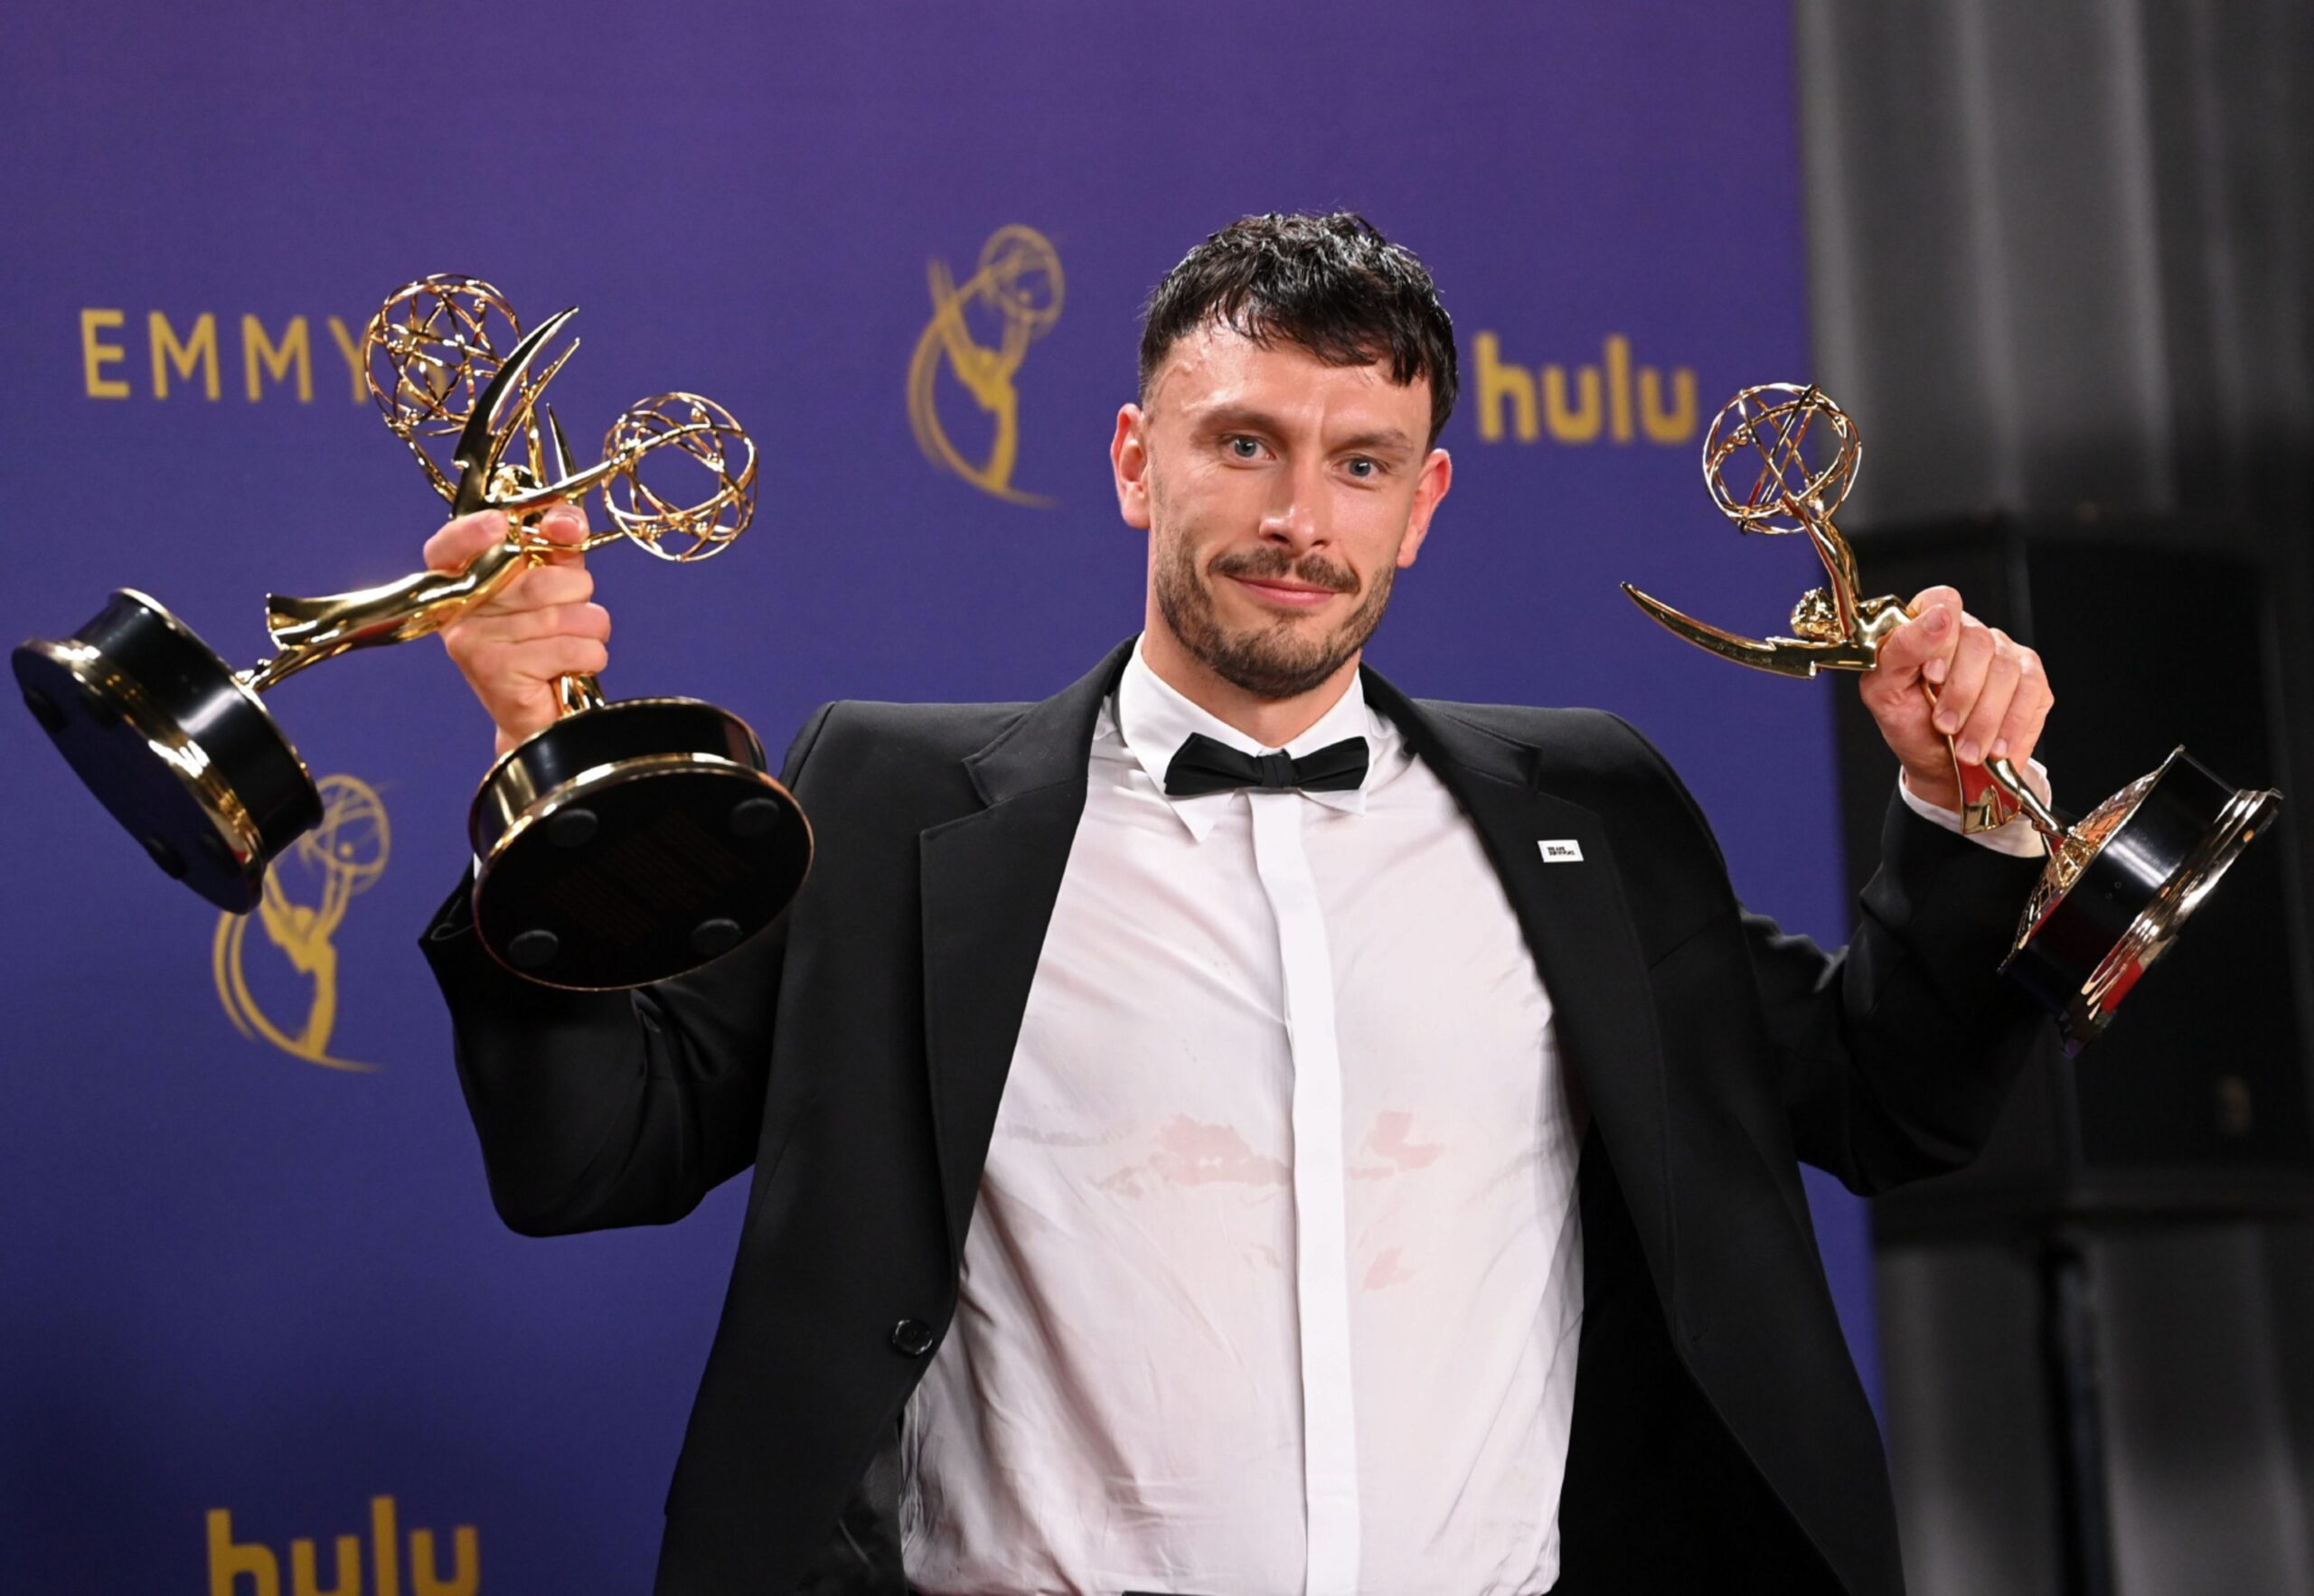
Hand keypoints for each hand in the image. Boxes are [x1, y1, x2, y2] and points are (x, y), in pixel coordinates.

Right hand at [424, 503, 607, 757]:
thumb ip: (559, 544)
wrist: (539, 715)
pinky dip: (588, 656)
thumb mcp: (554, 583)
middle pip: (539, 581)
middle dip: (577, 596)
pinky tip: (572, 668)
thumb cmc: (544, 642)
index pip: (448, 547)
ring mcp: (471, 643)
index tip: (500, 523)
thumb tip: (567, 518)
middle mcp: (457, 612)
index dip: (471, 532)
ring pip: (563, 617)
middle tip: (570, 614)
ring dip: (589, 630)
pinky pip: (569, 648)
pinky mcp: (495, 672)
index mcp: (461, 583)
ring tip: (574, 644)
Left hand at [1857, 585, 2053, 812]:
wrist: (1941, 769)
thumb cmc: (1910, 725)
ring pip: (2005, 671)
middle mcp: (1970, 634)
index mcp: (1929, 628)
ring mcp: (2005, 655)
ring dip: (1983, 718)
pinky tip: (1994, 747)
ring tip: (1966, 749)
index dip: (1940, 636)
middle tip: (1945, 726)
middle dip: (1960, 693)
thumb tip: (1936, 617)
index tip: (1930, 675)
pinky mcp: (2032, 681)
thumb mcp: (1884, 693)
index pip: (1942, 601)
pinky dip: (2010, 725)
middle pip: (1979, 642)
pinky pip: (2030, 691)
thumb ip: (1899, 650)